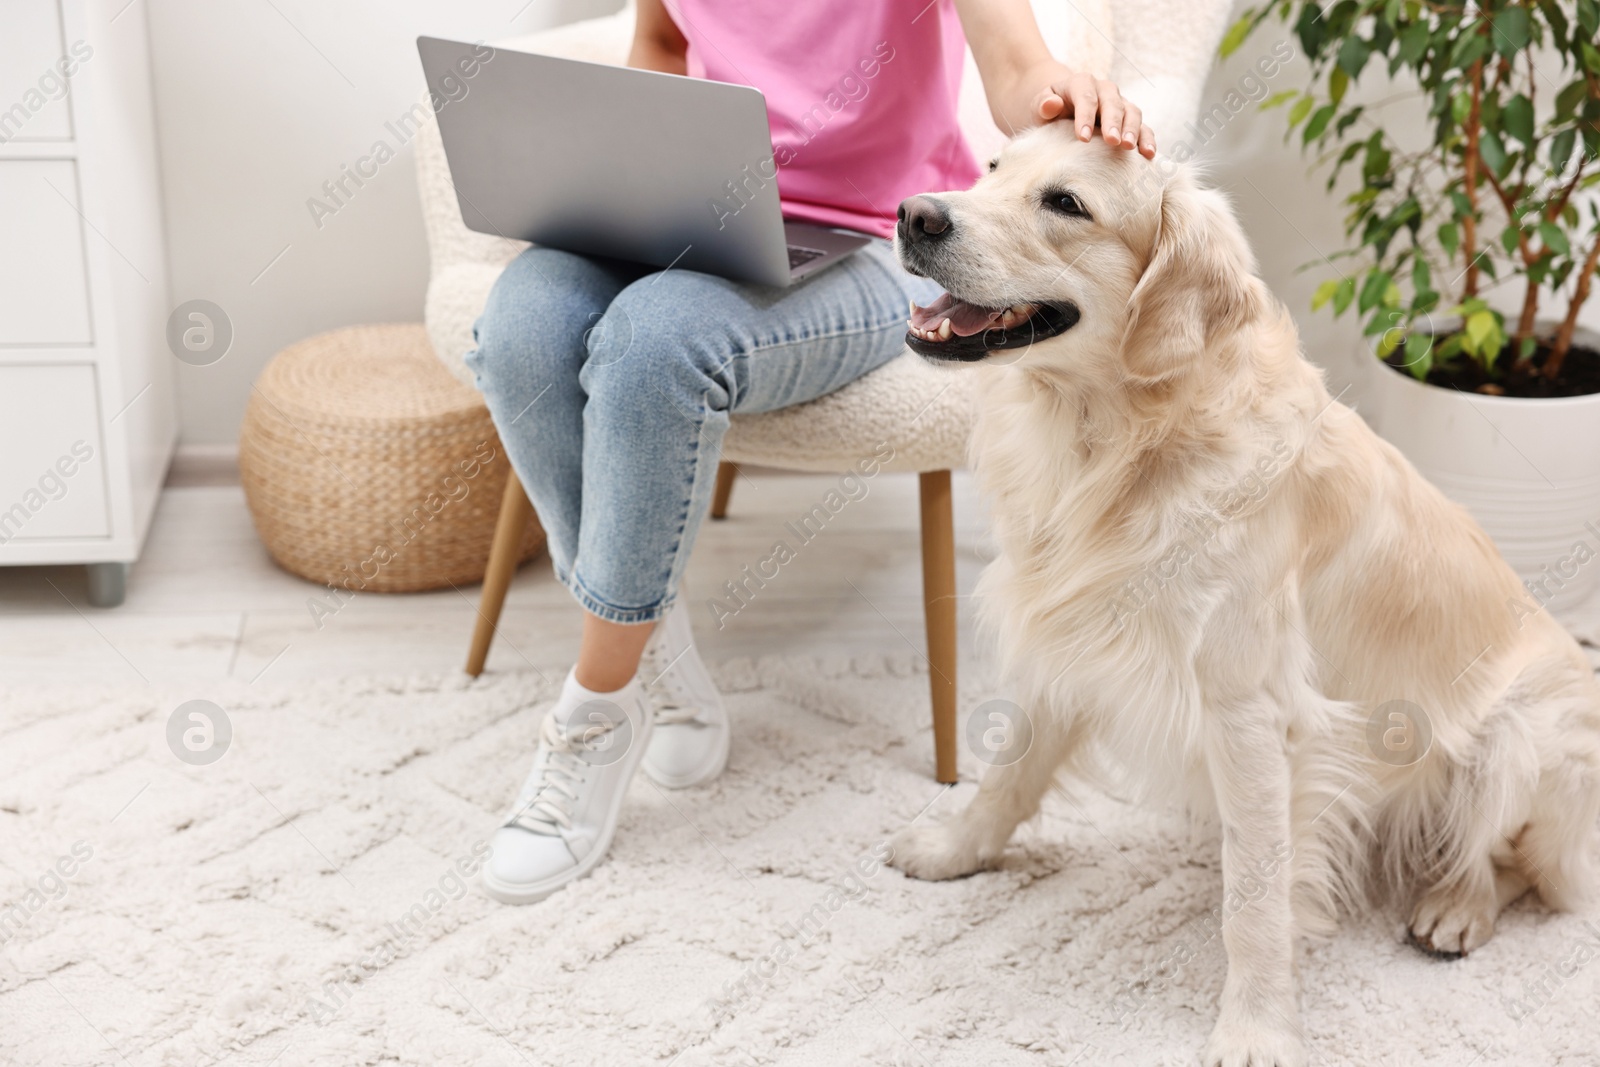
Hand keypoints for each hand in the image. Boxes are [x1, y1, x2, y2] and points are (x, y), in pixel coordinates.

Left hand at [1008, 60, 1155, 158]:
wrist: (1061, 110)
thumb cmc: (1048, 110)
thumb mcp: (1039, 105)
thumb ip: (1043, 103)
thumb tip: (1052, 103)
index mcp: (1081, 83)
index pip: (1086, 97)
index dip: (1086, 116)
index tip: (1083, 138)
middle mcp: (1104, 91)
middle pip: (1113, 103)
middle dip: (1113, 122)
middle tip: (1113, 141)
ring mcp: (1119, 104)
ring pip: (1132, 113)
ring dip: (1133, 130)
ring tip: (1130, 147)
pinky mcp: (1128, 120)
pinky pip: (1142, 127)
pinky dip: (1147, 139)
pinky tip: (1148, 154)